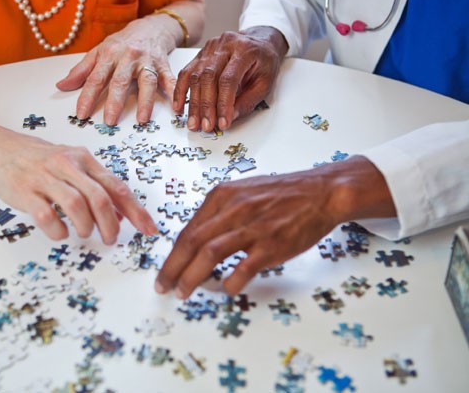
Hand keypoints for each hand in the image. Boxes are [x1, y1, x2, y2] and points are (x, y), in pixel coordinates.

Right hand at [0, 134, 156, 244]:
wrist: (0, 149)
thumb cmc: (40, 160)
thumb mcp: (73, 165)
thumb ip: (96, 187)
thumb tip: (121, 215)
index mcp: (84, 159)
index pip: (117, 187)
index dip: (136, 211)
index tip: (149, 229)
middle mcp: (67, 165)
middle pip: (99, 198)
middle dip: (110, 224)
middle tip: (110, 239)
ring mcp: (45, 178)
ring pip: (76, 205)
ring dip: (86, 226)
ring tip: (85, 234)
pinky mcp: (25, 192)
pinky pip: (47, 216)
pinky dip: (58, 230)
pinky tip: (60, 233)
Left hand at [56, 16, 177, 125]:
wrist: (150, 27)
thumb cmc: (122, 43)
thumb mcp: (98, 52)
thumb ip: (81, 71)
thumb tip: (61, 86)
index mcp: (109, 54)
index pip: (95, 78)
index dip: (87, 97)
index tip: (82, 114)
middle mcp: (128, 57)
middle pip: (120, 81)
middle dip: (115, 101)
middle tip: (109, 121)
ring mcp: (147, 61)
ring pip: (146, 81)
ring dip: (145, 101)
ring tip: (142, 119)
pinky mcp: (163, 64)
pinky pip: (169, 79)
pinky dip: (174, 92)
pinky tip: (176, 108)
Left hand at [154, 157, 395, 296]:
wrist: (321, 192)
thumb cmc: (281, 194)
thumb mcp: (243, 192)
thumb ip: (219, 213)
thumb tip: (196, 241)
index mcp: (222, 195)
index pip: (188, 230)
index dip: (172, 254)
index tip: (164, 272)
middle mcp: (233, 209)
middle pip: (192, 242)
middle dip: (172, 268)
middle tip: (163, 287)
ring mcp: (253, 226)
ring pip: (210, 253)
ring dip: (192, 277)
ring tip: (183, 292)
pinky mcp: (273, 243)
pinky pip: (244, 267)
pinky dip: (230, 282)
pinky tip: (226, 289)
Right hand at [172, 26, 287, 132]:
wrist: (261, 41)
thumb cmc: (265, 62)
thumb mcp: (265, 83)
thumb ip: (248, 101)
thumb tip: (229, 117)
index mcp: (245, 50)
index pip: (229, 79)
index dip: (224, 103)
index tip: (223, 123)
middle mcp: (225, 45)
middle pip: (208, 77)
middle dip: (206, 106)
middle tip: (206, 126)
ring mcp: (210, 48)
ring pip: (195, 76)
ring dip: (193, 102)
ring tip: (194, 122)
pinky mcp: (200, 54)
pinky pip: (186, 72)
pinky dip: (181, 91)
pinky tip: (179, 106)